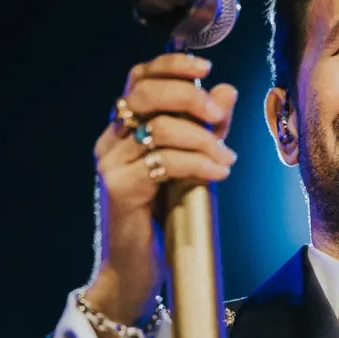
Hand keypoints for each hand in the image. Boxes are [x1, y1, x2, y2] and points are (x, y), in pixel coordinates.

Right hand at [84, 53, 237, 333]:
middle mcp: (111, 142)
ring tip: (227, 160)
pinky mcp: (120, 190)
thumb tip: (227, 89)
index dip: (169, 65)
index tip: (205, 67)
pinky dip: (197, 164)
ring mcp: (111, 165)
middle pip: (144, 95)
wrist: (136, 272)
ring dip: (202, 140)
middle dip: (188, 98)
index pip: (137, 79)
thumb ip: (207, 129)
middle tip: (219, 117)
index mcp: (123, 130)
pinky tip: (218, 173)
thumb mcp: (191, 164)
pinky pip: (163, 163)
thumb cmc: (165, 218)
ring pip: (158, 129)